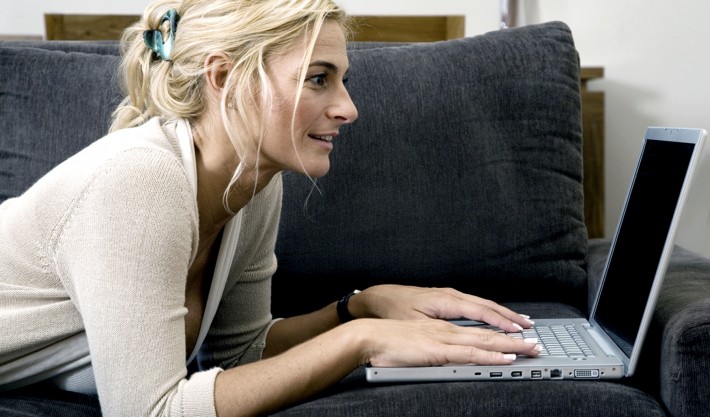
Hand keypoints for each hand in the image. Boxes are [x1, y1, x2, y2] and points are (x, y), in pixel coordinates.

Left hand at [349, 285, 534, 332]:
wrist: (375, 298)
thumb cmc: (392, 310)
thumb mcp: (414, 323)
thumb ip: (437, 330)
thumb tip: (458, 338)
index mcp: (445, 300)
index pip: (481, 311)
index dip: (501, 322)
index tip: (518, 331)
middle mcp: (450, 295)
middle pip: (487, 306)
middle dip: (510, 317)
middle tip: (530, 328)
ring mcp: (448, 295)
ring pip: (482, 304)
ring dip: (502, 314)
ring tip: (521, 322)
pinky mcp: (445, 299)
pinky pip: (474, 305)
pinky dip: (489, 311)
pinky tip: (496, 317)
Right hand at [352, 318, 539, 366]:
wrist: (367, 335)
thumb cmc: (386, 340)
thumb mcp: (415, 342)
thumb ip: (432, 347)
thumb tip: (446, 354)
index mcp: (442, 327)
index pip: (478, 328)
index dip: (500, 331)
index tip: (518, 335)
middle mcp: (447, 329)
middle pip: (487, 331)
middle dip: (514, 337)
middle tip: (536, 342)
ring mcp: (444, 338)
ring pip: (484, 340)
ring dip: (510, 345)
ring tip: (530, 348)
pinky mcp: (438, 351)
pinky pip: (470, 353)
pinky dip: (490, 354)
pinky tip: (504, 357)